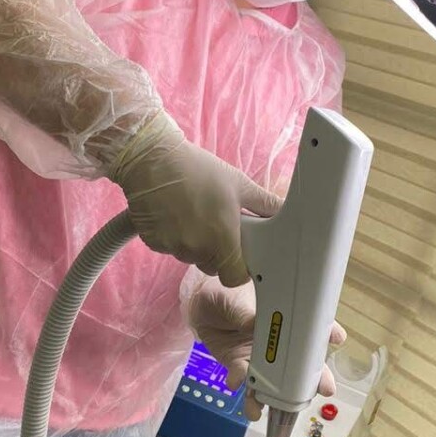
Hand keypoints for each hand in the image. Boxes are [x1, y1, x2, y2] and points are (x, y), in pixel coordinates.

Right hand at [109, 112, 280, 286]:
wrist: (150, 158)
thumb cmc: (197, 169)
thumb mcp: (238, 183)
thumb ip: (264, 203)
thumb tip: (285, 211)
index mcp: (221, 238)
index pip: (235, 278)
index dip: (240, 270)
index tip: (239, 255)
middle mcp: (196, 249)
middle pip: (213, 267)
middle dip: (218, 252)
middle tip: (216, 224)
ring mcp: (172, 247)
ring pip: (191, 257)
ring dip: (195, 244)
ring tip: (194, 213)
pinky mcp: (153, 242)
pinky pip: (170, 248)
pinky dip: (174, 237)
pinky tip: (174, 214)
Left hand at [186, 278, 346, 420]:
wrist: (199, 304)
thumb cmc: (226, 293)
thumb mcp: (239, 300)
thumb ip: (248, 316)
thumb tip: (254, 326)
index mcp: (285, 320)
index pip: (312, 327)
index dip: (328, 332)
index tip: (338, 338)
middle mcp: (278, 342)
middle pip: (301, 364)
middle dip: (312, 379)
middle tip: (326, 389)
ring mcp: (260, 357)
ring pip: (274, 382)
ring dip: (272, 397)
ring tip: (265, 406)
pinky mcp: (240, 365)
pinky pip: (244, 380)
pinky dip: (240, 384)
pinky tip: (235, 384)